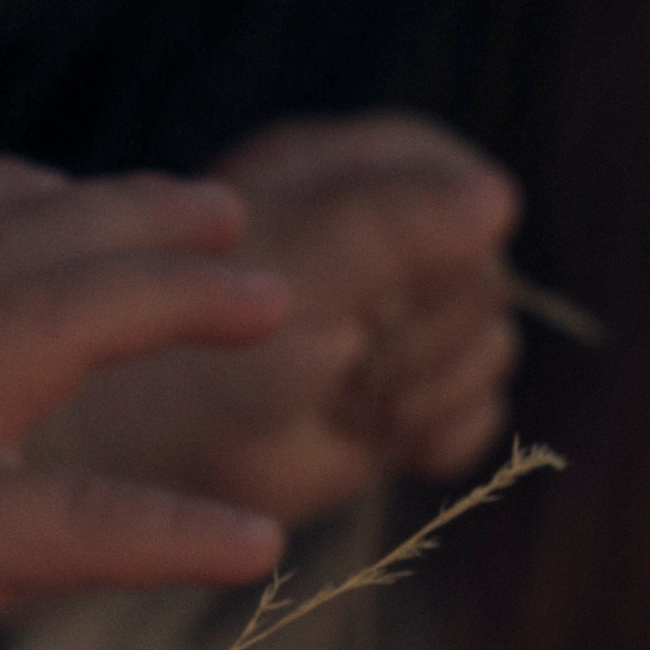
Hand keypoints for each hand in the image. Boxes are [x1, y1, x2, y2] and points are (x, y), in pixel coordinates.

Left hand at [47, 116, 522, 528]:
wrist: (150, 473)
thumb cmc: (199, 355)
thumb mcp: (296, 270)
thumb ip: (396, 221)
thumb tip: (499, 197)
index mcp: (341, 180)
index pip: (448, 175)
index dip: (434, 234)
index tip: (376, 286)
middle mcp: (377, 245)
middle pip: (481, 269)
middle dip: (418, 332)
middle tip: (341, 358)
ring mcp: (397, 326)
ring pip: (489, 344)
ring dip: (418, 391)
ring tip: (341, 402)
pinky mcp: (405, 400)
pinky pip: (479, 411)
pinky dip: (435, 436)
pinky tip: (377, 438)